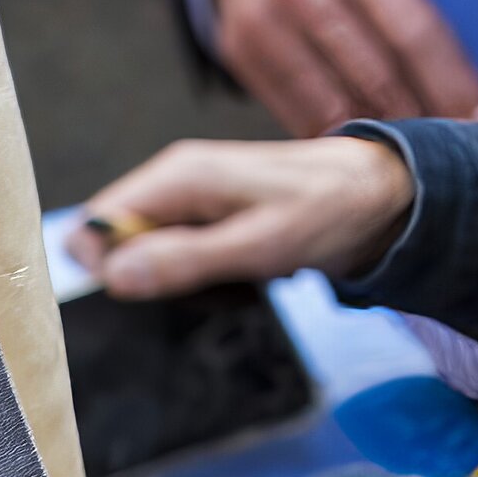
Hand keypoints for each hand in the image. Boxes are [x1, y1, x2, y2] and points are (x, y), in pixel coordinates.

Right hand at [68, 134, 416, 296]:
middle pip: (115, 236)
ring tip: (222, 287)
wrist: (383, 194)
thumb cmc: (326, 213)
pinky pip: (176, 249)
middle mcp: (173, 180)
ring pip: (145, 247)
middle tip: (195, 295)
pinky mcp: (210, 215)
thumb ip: (186, 260)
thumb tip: (111, 276)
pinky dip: (194, 273)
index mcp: (176, 177)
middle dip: (139, 275)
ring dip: (171, 277)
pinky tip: (231, 280)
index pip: (94, 221)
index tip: (145, 298)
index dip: (103, 266)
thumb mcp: (259, 245)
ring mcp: (191, 197)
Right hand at [208, 0, 477, 131]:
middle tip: (461, 148)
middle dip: (426, 120)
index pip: (413, 31)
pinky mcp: (239, 48)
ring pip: (336, 107)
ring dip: (384, 135)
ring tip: (419, 152)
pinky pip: (297, 113)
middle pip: (377, 79)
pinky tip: (368, 140)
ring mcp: (263, 21)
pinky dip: (338, 133)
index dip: (452, 83)